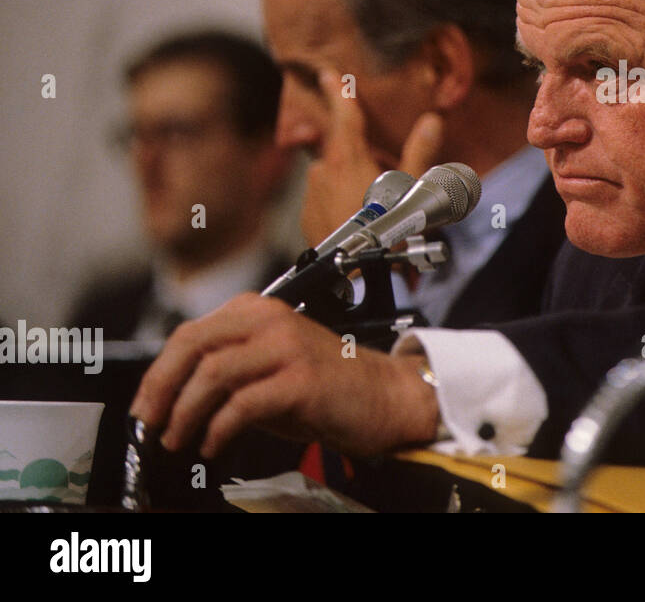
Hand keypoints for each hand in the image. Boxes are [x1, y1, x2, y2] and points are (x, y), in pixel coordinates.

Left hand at [129, 294, 439, 457]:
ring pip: (212, 374)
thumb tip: (174, 396)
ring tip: (179, 440)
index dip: (157, 373)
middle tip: (149, 424)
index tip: (144, 406)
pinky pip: (242, 404)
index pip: (189, 334)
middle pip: (192, 346)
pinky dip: (218, 429)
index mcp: (258, 312)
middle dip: (161, 389)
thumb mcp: (271, 367)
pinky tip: (213, 444)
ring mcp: (288, 347)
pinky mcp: (302, 379)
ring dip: (186, 414)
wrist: (388, 396)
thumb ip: (228, 371)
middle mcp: (271, 320)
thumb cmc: (331, 387)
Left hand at [299, 68, 444, 245]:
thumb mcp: (413, 190)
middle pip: (342, 152)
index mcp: (349, 158)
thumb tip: (432, 120)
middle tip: (385, 186)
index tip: (326, 72)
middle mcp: (324, 171)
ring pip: (333, 176)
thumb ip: (421, 152)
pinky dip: (339, 203)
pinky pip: (324, 199)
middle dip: (361, 160)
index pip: (343, 115)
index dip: (336, 91)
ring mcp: (311, 194)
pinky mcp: (306, 216)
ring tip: (375, 210)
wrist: (357, 273)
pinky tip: (359, 221)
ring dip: (350, 184)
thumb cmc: (388, 228)